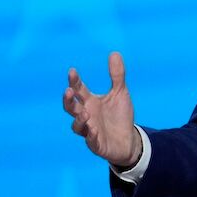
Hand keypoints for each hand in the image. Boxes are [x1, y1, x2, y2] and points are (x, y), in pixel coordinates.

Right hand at [63, 52, 141, 167]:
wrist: (129, 139)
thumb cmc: (120, 115)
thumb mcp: (120, 92)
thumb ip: (117, 75)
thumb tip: (115, 52)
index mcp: (90, 101)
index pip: (78, 89)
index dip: (74, 81)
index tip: (72, 71)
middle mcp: (86, 115)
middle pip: (71, 108)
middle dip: (68, 100)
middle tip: (68, 91)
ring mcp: (89, 130)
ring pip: (77, 126)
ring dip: (79, 119)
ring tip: (85, 113)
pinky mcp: (96, 144)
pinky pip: (91, 141)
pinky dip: (91, 136)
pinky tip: (94, 130)